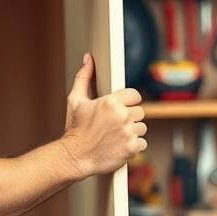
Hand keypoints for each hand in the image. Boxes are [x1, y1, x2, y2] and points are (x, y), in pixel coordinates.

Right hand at [61, 52, 146, 177]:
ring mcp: (128, 133)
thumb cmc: (74, 128)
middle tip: (115, 124)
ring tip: (116, 135)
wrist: (74, 157)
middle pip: (140, 111)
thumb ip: (84, 77)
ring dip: (132, 131)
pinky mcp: (132, 148)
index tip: (120, 108)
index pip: (135, 95)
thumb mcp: (75, 100)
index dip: (128, 102)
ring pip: (142, 127)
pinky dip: (134, 145)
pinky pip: (143, 142)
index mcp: (111, 102)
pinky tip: (120, 145)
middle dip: (130, 117)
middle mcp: (122, 116)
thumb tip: (88, 58)